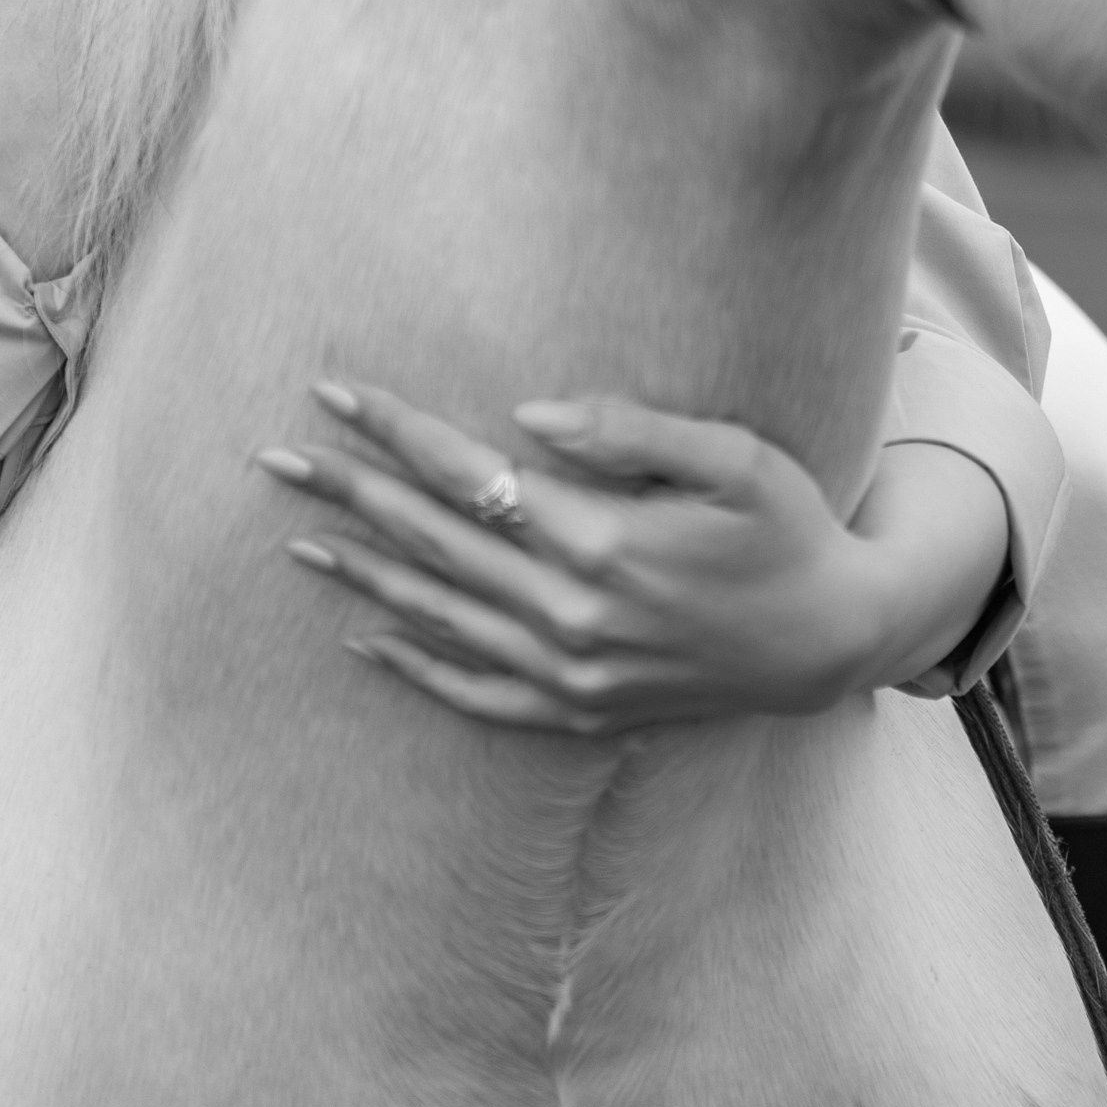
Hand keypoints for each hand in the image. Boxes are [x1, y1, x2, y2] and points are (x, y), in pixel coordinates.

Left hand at [257, 381, 1009, 734]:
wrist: (833, 642)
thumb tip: (522, 418)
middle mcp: (572, 617)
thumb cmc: (787, 528)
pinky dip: (415, 665)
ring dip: (363, 574)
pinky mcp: (580, 713)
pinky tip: (364, 636)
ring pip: (439, 617)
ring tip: (295, 539)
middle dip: (350, 495)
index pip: (470, 477)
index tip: (332, 393)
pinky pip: (475, 692)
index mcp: (603, 543)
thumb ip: (629, 431)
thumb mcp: (733, 458)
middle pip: (435, 543)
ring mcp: (572, 675)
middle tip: (273, 459)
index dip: (396, 431)